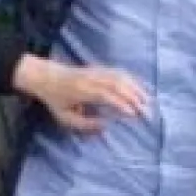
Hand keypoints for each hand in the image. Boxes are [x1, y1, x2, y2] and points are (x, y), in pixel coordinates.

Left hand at [18, 57, 149, 133]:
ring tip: (148, 103)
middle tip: (147, 114)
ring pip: (122, 77)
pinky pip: (119, 72)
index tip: (133, 115)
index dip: (121, 104)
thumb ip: (85, 124)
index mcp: (83, 91)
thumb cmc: (56, 100)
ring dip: (137, 89)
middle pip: (119, 85)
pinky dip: (132, 80)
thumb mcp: (65, 117)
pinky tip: (140, 90)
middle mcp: (92, 79)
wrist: (47, 76)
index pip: (107, 96)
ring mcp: (97, 71)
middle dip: (135, 99)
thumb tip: (106, 128)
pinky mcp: (100, 68)